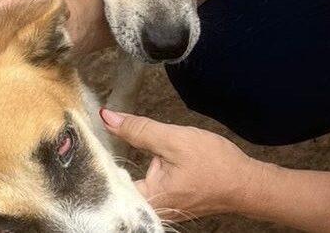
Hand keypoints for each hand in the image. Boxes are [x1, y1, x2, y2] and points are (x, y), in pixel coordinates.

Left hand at [100, 108, 262, 220]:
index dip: (96, 159)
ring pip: (128, 187)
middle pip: (115, 186)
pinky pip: (142, 189)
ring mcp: (159, 210)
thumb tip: (108, 118)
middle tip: (93, 138)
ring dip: (121, 167)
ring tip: (109, 143)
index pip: (108, 182)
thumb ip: (139, 130)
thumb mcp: (174, 140)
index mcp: (148, 200)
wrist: (246, 182)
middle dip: (108, 162)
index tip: (84, 139)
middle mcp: (150, 210)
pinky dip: (135, 173)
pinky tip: (132, 157)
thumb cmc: (215, 165)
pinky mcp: (167, 204)